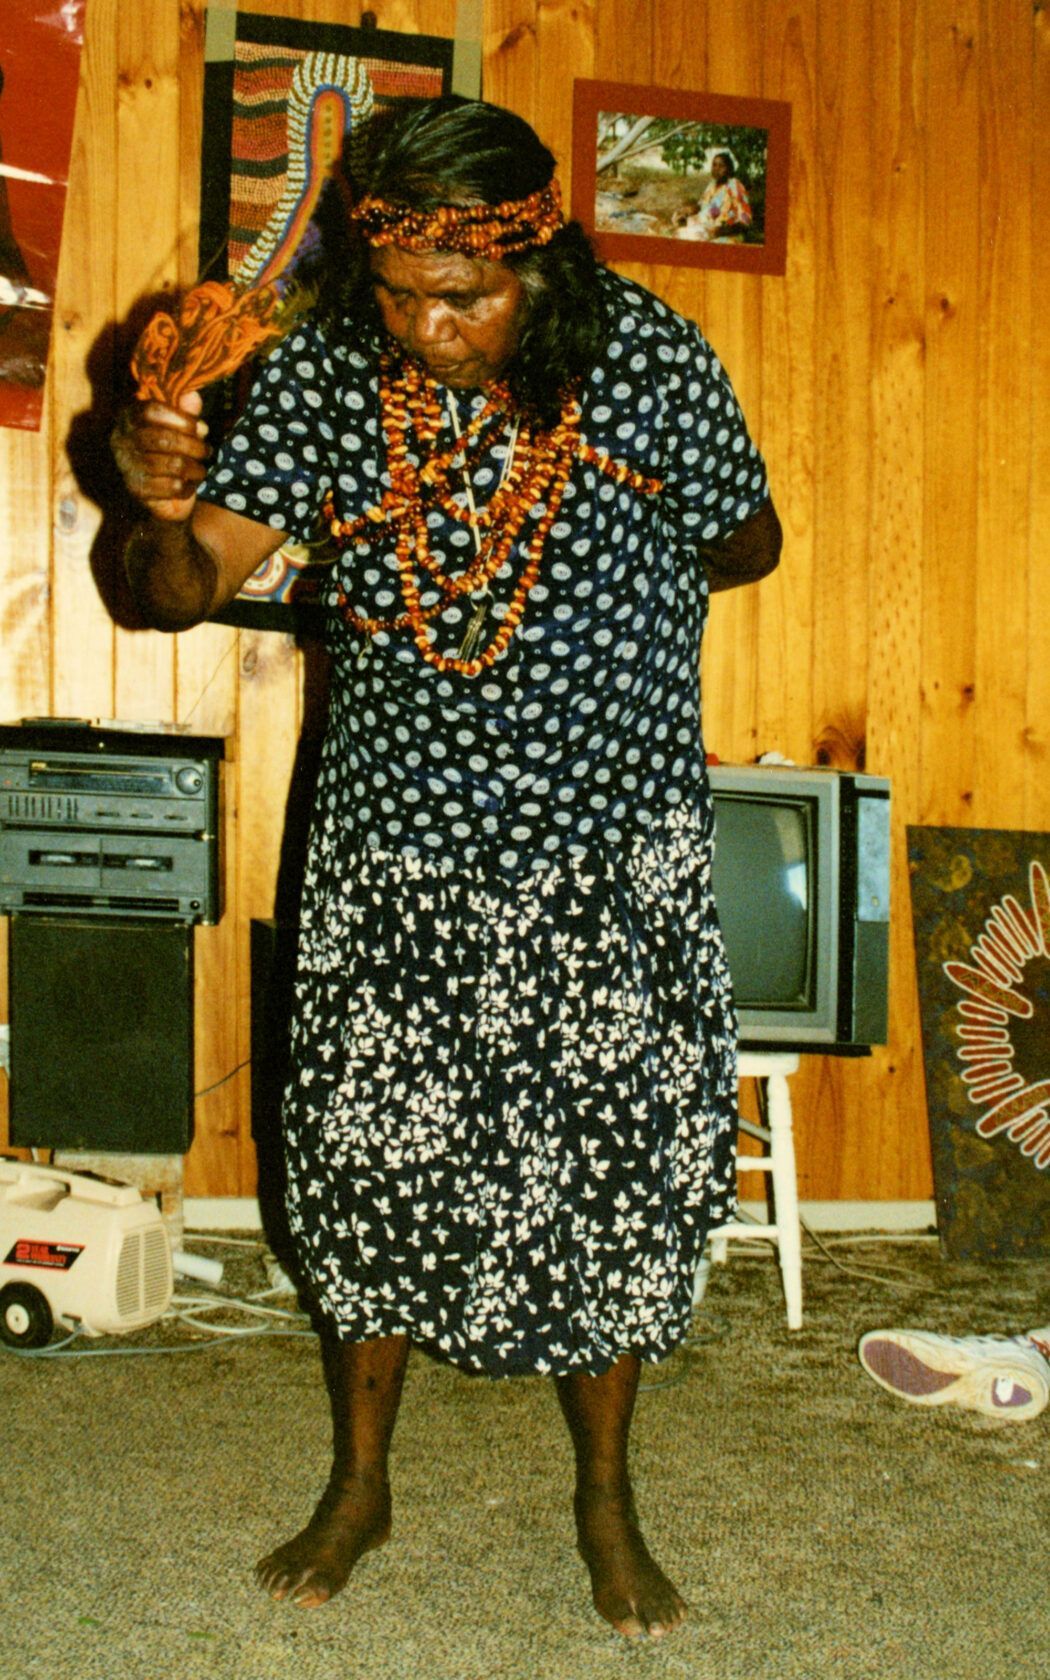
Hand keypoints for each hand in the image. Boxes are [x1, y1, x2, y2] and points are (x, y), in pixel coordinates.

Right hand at [111, 390, 210, 522]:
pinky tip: (188, 485)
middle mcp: (122, 440)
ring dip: (195, 468)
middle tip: (206, 450)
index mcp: (128, 417)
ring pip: (172, 464)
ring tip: (200, 469)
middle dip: (193, 446)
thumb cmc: (170, 451)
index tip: (201, 428)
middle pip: (163, 439)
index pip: (152, 410)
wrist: (159, 492)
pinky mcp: (138, 490)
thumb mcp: (178, 425)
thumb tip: (192, 395)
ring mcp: (127, 466)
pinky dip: (187, 487)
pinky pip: (172, 487)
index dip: (182, 419)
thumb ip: (184, 409)